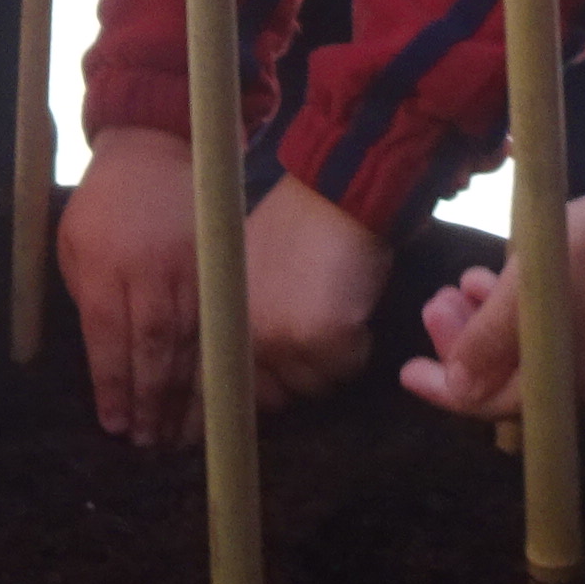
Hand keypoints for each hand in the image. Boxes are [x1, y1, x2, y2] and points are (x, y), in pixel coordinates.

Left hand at [60, 126, 198, 444]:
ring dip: (183, 393)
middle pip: (153, 347)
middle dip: (151, 401)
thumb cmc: (103, 201)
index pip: (108, 337)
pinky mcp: (217, 262)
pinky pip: (213, 321)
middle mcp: (149, 267)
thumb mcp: (73, 242)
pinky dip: (209, 361)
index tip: (114, 425)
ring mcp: (189, 265)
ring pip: (189, 340)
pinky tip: (206, 392)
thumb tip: (103, 360)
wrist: (155, 146)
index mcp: (104, 262)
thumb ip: (86, 299)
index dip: (113, 386)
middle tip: (148, 442)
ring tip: (175, 432)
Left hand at [244, 175, 392, 409]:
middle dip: (302, 370)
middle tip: (318, 334)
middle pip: (280, 391)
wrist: (332, 192)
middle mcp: (250, 334)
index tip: (276, 375)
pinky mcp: (326, 338)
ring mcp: (286, 339)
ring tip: (337, 313)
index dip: (257, 387)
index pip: (233, 383)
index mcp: (226, 319)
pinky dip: (359, 346)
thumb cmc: (295, 224)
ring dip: (332, 360)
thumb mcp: (249, 271)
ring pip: (317, 384)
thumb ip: (248, 315)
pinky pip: (349, 367)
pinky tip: (354, 308)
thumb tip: (264, 365)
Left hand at [399, 189, 584, 420]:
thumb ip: (489, 340)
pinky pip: (540, 337)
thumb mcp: (529, 289)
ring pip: (517, 354)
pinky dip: (510, 313)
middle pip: (501, 380)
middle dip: (461, 345)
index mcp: (563, 387)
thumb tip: (457, 388)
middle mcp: (578, 384)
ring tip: (461, 282)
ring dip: (482, 323)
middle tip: (436, 301)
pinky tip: (493, 277)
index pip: (488, 404)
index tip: (406, 369)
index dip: (443, 387)